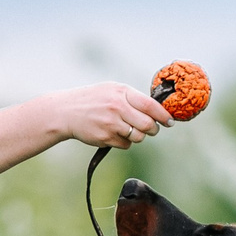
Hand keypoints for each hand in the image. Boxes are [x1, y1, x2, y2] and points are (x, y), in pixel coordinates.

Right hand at [47, 80, 174, 149]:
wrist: (66, 112)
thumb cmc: (92, 100)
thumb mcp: (111, 90)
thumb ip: (132, 98)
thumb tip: (157, 109)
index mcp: (121, 93)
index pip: (149, 105)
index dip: (163, 115)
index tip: (170, 121)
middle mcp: (117, 108)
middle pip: (147, 125)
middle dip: (153, 129)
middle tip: (151, 129)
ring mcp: (111, 124)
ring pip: (138, 137)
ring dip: (138, 136)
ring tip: (127, 129)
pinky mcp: (105, 138)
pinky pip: (126, 145)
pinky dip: (124, 142)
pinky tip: (114, 133)